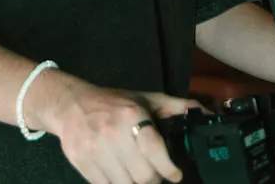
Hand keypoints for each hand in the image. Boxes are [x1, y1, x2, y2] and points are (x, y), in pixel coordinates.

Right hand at [38, 75, 207, 183]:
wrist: (69, 104)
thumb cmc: (112, 103)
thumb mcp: (145, 99)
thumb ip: (177, 107)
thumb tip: (205, 114)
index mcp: (131, 115)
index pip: (155, 153)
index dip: (169, 170)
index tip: (175, 175)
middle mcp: (112, 134)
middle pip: (143, 176)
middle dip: (155, 179)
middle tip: (157, 174)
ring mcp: (94, 151)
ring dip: (136, 183)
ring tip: (138, 174)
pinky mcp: (81, 163)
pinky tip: (121, 175)